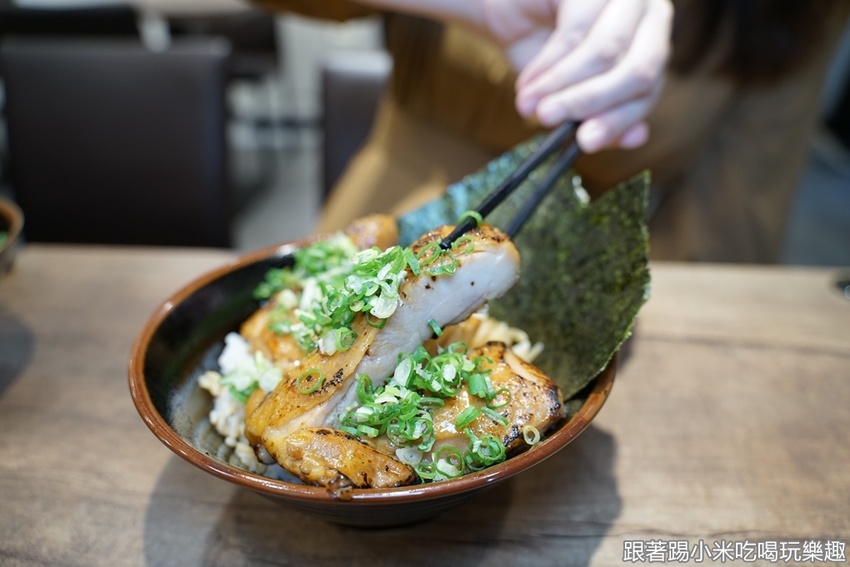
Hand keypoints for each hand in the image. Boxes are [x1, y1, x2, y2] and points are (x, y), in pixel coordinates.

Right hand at [481, 0, 672, 152]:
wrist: (506, 9)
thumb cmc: (545, 50)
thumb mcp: (573, 91)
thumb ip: (607, 116)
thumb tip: (637, 138)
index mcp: (652, 41)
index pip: (650, 88)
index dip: (619, 120)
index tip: (585, 143)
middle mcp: (647, 12)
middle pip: (639, 69)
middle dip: (590, 102)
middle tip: (550, 120)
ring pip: (605, 52)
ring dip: (560, 85)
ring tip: (529, 105)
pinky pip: (574, 31)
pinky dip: (545, 65)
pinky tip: (527, 82)